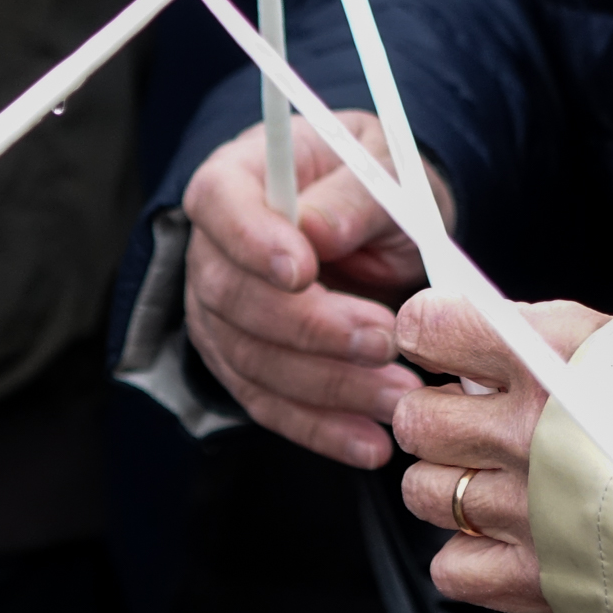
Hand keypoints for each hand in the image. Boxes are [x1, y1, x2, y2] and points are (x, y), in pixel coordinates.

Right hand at [183, 111, 452, 468]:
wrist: (380, 225)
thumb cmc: (376, 183)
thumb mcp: (384, 169)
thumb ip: (354, 197)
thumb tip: (318, 231)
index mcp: (238, 177)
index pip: (220, 204)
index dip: (253, 241)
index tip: (304, 271)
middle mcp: (213, 247)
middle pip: (233, 295)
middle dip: (311, 328)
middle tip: (385, 340)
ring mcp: (219, 312)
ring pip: (251, 360)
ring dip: (328, 387)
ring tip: (399, 396)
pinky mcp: (242, 363)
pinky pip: (268, 404)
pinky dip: (319, 428)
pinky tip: (367, 443)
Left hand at [391, 290, 610, 612]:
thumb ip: (542, 332)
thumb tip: (475, 319)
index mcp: (552, 360)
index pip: (429, 329)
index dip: (427, 334)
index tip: (438, 341)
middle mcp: (532, 434)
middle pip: (417, 418)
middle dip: (439, 414)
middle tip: (479, 416)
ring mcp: (530, 508)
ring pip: (425, 492)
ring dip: (453, 483)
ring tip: (503, 475)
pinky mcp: (540, 575)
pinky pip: (452, 567)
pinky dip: (471, 554)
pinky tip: (514, 529)